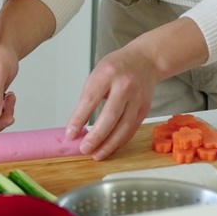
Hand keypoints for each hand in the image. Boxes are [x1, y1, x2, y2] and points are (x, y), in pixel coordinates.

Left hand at [65, 45, 158, 159]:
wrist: (146, 60)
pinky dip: (121, 140)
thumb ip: (89, 97)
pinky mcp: (145, 108)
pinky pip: (132, 128)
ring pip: (124, 126)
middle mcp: (124, 85)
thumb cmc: (117, 67)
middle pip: (110, 116)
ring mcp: (138, 98)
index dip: (79, 119)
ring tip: (96, 154)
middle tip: (84, 149)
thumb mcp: (98, 74)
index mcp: (107, 73)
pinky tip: (111, 147)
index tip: (70, 134)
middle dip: (96, 136)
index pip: (90, 99)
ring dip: (109, 144)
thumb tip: (77, 124)